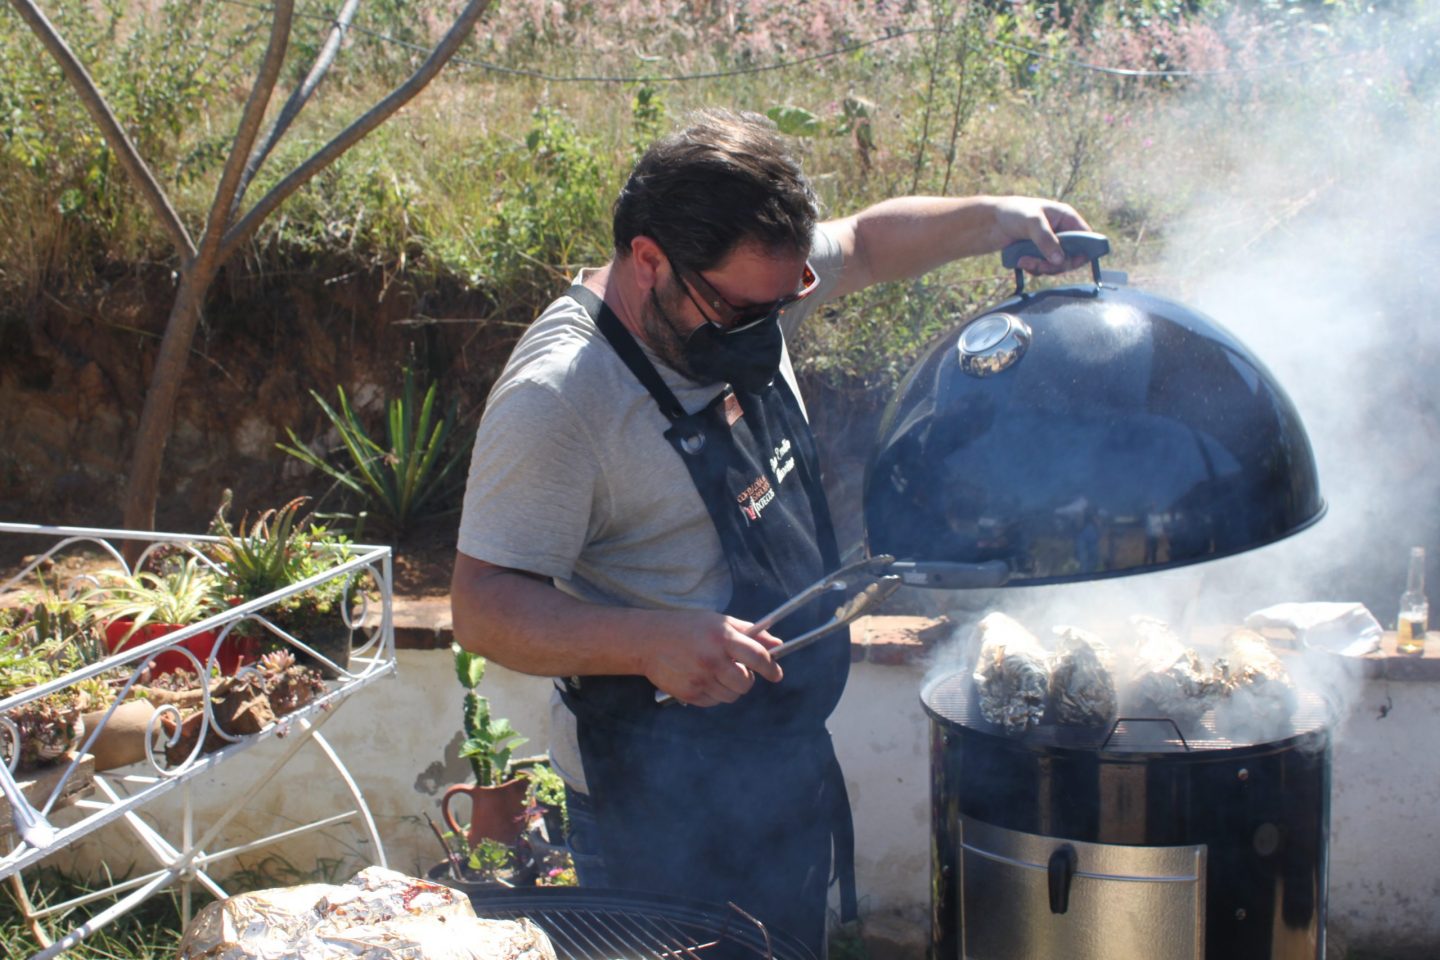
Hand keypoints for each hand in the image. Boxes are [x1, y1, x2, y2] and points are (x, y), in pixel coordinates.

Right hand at [643, 609, 783, 707]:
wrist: (648, 640)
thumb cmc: (687, 628)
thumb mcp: (719, 622)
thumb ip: (751, 632)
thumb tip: (778, 643)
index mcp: (722, 636)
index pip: (758, 657)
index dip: (771, 668)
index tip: (776, 674)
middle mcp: (712, 658)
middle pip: (746, 683)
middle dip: (747, 679)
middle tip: (737, 670)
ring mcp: (700, 678)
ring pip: (731, 695)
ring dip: (730, 687)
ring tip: (715, 672)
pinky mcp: (689, 693)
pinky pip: (714, 702)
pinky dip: (714, 694)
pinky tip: (702, 679)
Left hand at [989, 197, 1092, 275]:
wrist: (990, 221)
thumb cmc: (1013, 213)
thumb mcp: (1032, 222)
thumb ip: (1046, 240)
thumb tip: (1060, 261)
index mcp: (1066, 218)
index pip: (1086, 238)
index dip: (1083, 251)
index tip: (1070, 262)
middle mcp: (1062, 232)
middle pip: (1073, 256)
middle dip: (1056, 264)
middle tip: (1039, 265)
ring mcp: (1051, 244)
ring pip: (1057, 265)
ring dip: (1041, 267)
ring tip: (1024, 260)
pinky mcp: (1039, 254)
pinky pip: (1044, 268)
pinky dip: (1034, 269)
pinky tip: (1021, 262)